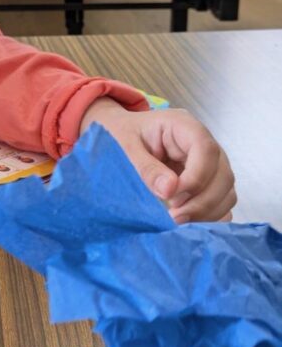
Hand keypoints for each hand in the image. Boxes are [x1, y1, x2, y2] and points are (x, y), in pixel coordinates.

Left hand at [79, 99, 235, 222]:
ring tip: (176, 218)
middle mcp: (203, 142)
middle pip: (223, 174)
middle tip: (174, 216)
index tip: (171, 197)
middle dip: (202, 201)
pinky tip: (188, 221)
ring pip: (226, 191)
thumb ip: (145, 167)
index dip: (195, 178)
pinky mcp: (208, 181)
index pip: (206, 150)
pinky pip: (222, 201)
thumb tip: (169, 190)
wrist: (119, 136)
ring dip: (206, 211)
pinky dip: (210, 215)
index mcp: (183, 125)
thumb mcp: (124, 146)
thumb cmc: (120, 135)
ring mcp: (210, 163)